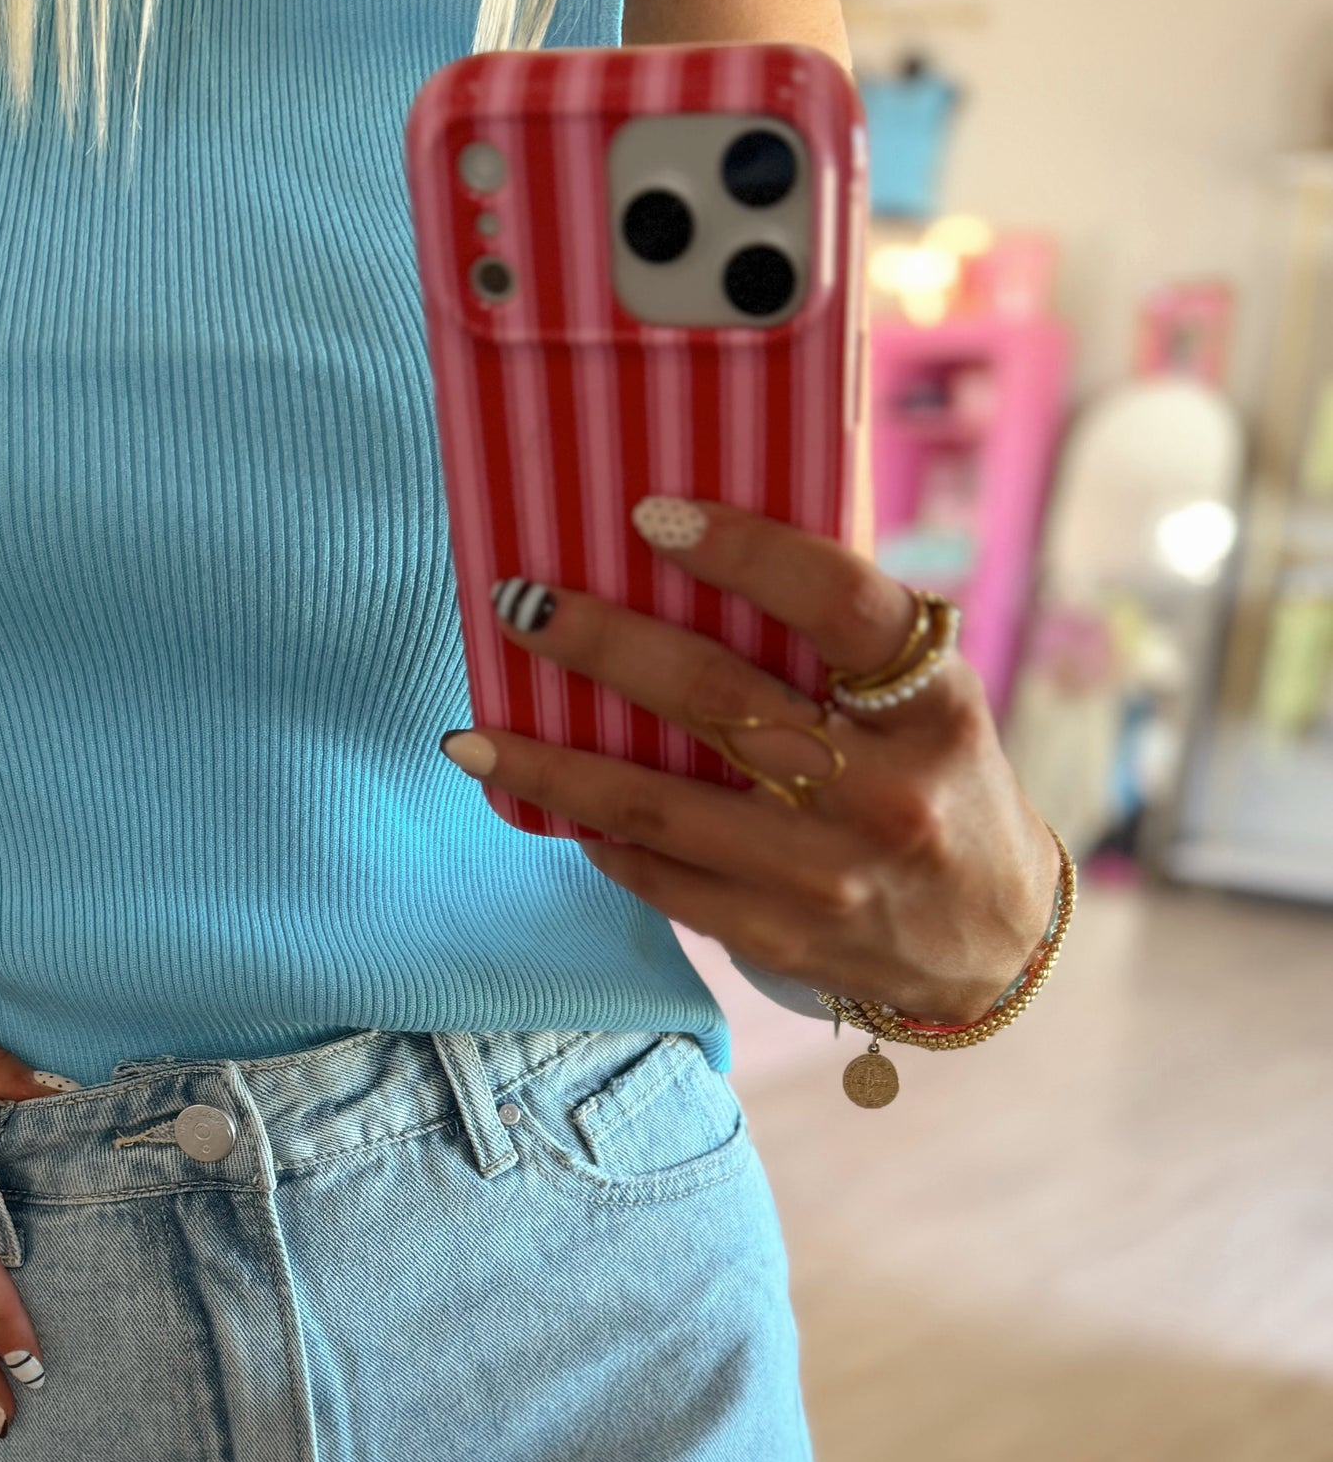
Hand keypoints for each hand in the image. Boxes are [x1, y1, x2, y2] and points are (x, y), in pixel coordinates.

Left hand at [443, 501, 1059, 1028]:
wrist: (990, 945)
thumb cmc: (940, 786)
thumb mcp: (932, 705)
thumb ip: (847, 645)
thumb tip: (697, 558)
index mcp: (932, 707)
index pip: (839, 605)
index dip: (744, 552)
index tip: (651, 516)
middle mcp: (883, 792)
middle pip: (717, 700)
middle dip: (602, 646)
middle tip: (520, 605)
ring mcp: (826, 875)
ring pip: (657, 808)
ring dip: (550, 766)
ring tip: (470, 735)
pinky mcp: (780, 936)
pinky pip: (660, 878)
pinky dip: (595, 835)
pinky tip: (542, 800)